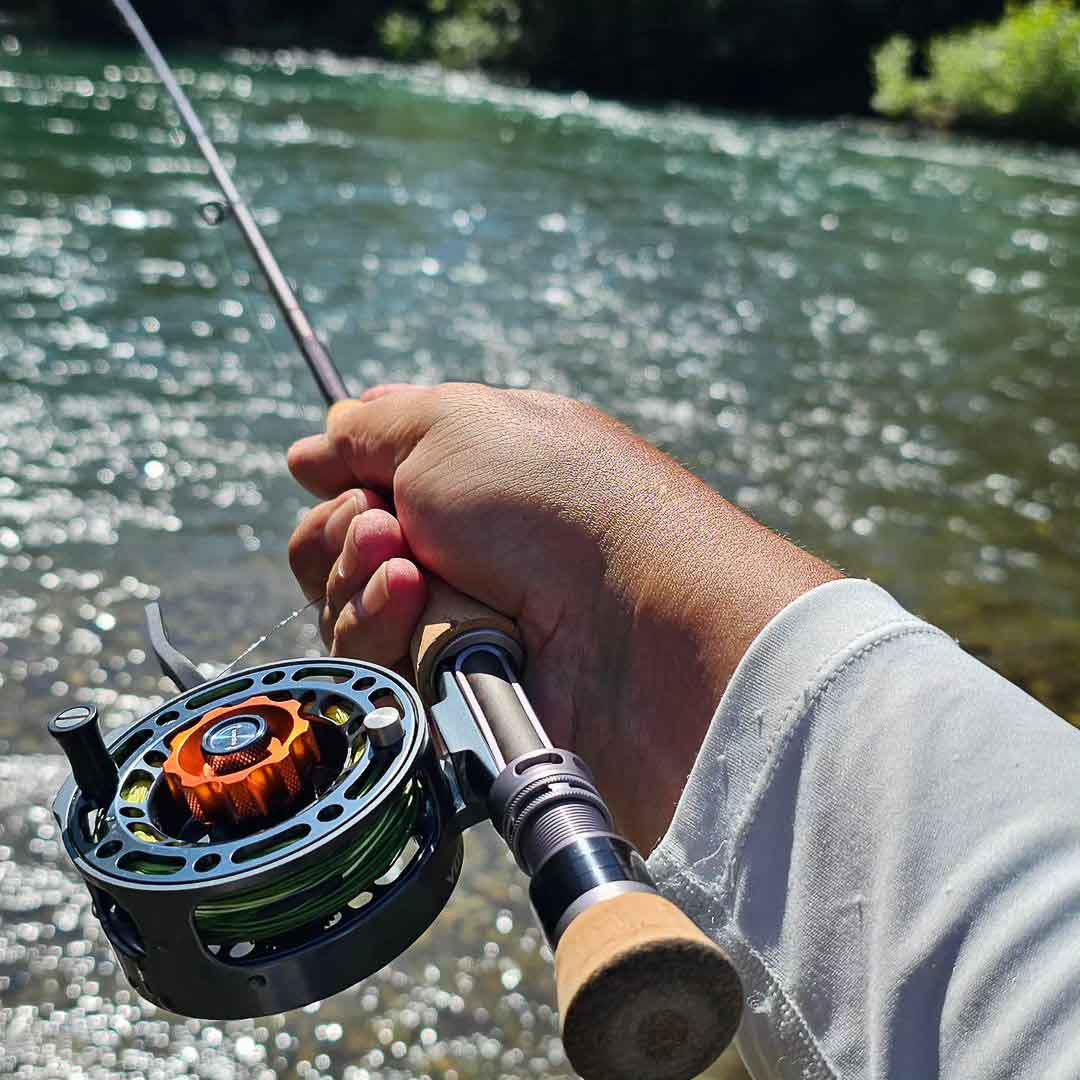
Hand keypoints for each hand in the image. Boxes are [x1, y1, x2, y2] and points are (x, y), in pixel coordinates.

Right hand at [287, 383, 839, 850]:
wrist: (630, 620)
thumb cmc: (552, 500)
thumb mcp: (453, 425)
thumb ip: (371, 429)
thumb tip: (312, 447)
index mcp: (465, 476)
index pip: (360, 484)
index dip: (340, 484)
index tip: (346, 479)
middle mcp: (455, 550)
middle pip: (336, 552)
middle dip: (344, 534)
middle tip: (390, 529)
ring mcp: (452, 624)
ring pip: (343, 611)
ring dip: (363, 584)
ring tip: (417, 576)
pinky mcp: (447, 691)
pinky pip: (369, 668)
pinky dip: (382, 631)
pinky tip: (423, 613)